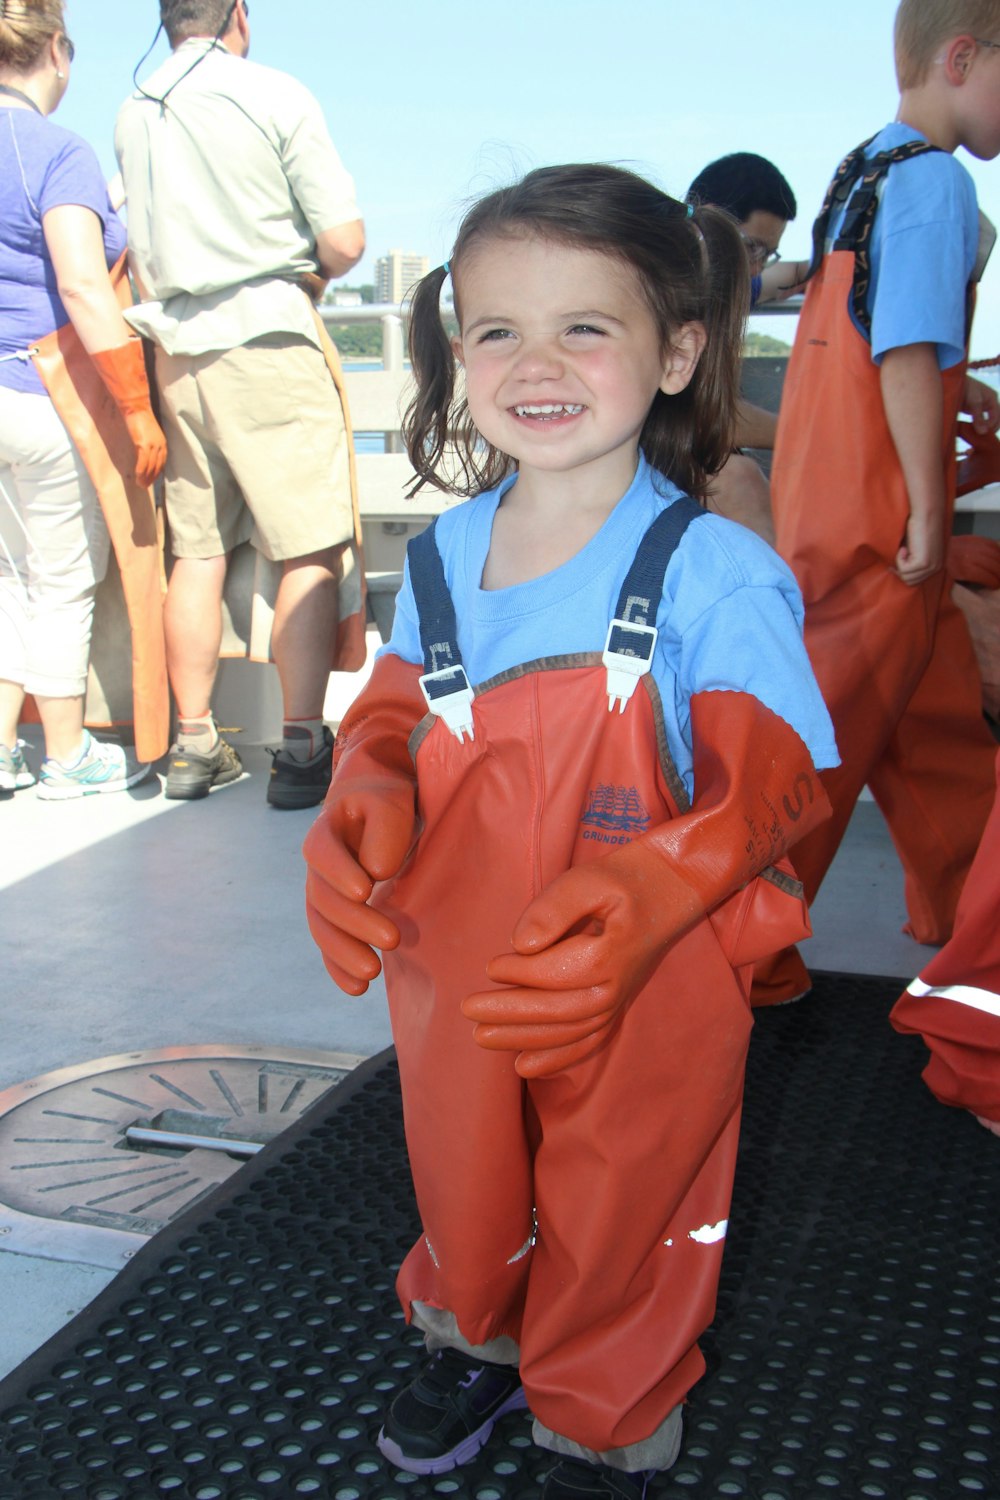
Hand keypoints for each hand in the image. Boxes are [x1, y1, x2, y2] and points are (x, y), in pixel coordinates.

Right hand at [123, 408, 165, 486]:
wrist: (136, 407)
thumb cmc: (140, 419)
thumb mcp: (148, 434)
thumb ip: (149, 444)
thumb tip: (144, 453)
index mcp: (162, 443)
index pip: (161, 463)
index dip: (156, 473)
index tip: (151, 480)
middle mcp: (160, 445)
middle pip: (157, 467)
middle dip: (151, 478)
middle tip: (144, 486)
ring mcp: (152, 445)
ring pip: (150, 466)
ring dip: (145, 477)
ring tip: (140, 485)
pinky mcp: (143, 444)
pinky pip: (143, 461)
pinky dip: (140, 470)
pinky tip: (137, 476)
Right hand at [303, 781, 413, 994]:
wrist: (375, 804)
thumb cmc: (385, 800)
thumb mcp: (389, 801)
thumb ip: (384, 829)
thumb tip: (377, 872)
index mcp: (324, 832)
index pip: (322, 854)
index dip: (339, 873)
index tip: (365, 890)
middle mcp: (317, 867)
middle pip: (323, 899)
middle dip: (354, 923)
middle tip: (392, 940)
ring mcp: (323, 893)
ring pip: (322, 926)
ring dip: (343, 953)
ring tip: (372, 974)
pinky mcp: (336, 915)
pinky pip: (329, 943)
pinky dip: (338, 967)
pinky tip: (357, 988)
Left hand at [462, 843, 700, 1077]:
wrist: (671, 890)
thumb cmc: (624, 881)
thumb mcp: (589, 879)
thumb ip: (554, 909)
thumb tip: (521, 944)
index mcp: (608, 956)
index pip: (555, 973)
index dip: (519, 972)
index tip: (489, 966)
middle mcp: (614, 988)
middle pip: (556, 1010)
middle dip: (510, 1013)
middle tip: (469, 1009)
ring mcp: (617, 1002)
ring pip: (567, 1033)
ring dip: (523, 1039)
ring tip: (482, 1038)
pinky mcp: (617, 1007)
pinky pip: (588, 1043)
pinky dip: (558, 1059)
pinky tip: (525, 1067)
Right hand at [896, 511, 943, 584]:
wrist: (925, 515)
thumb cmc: (920, 527)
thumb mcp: (918, 549)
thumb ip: (914, 561)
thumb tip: (899, 572)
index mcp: (937, 565)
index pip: (917, 580)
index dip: (904, 573)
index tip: (895, 565)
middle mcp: (936, 568)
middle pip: (911, 582)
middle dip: (901, 570)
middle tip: (898, 556)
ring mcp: (931, 566)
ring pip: (907, 577)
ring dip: (900, 564)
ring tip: (903, 549)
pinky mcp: (923, 563)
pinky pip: (904, 569)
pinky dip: (899, 559)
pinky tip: (904, 547)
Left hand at [962, 374, 999, 435]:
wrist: (950, 383)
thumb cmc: (963, 389)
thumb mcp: (973, 403)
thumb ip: (978, 417)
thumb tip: (984, 432)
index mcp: (992, 398)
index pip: (997, 417)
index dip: (991, 427)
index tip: (981, 435)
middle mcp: (988, 402)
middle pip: (994, 420)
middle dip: (988, 430)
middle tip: (979, 440)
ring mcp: (980, 406)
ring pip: (985, 422)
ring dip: (981, 430)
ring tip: (974, 439)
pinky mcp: (972, 410)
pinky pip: (977, 421)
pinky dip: (975, 428)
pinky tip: (969, 434)